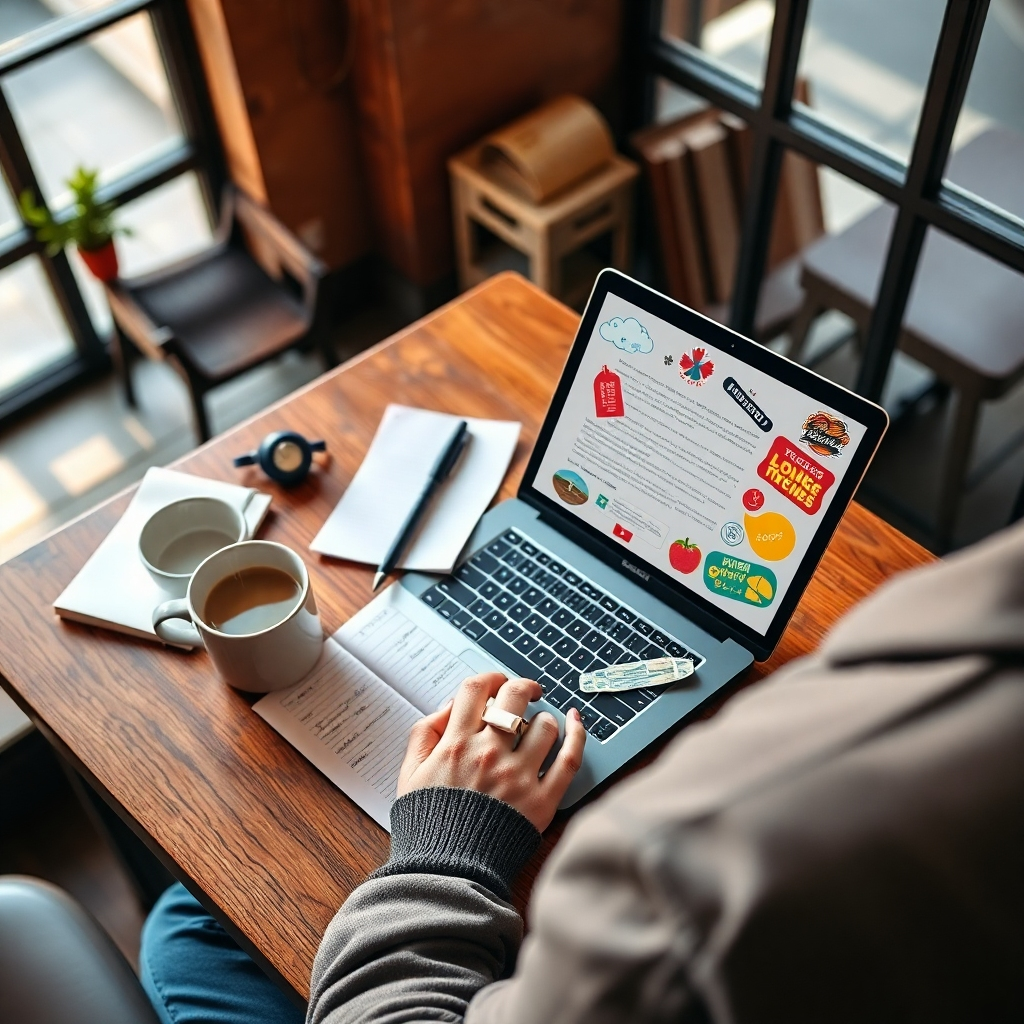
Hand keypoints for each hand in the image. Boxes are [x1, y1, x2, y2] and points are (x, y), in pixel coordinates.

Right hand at [396, 672, 586, 831]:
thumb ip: (424, 733)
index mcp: (455, 744)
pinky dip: (578, 734)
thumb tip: (451, 705)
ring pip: (545, 726)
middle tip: (528, 693)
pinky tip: (576, 721)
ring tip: (539, 727)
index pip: (477, 689)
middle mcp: (489, 755)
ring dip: (544, 719)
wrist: (446, 875)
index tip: (499, 681)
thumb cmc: (428, 824)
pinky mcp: (542, 802)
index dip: (491, 676)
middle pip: (515, 697)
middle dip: (523, 687)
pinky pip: (570, 759)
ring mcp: (518, 777)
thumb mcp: (409, 774)